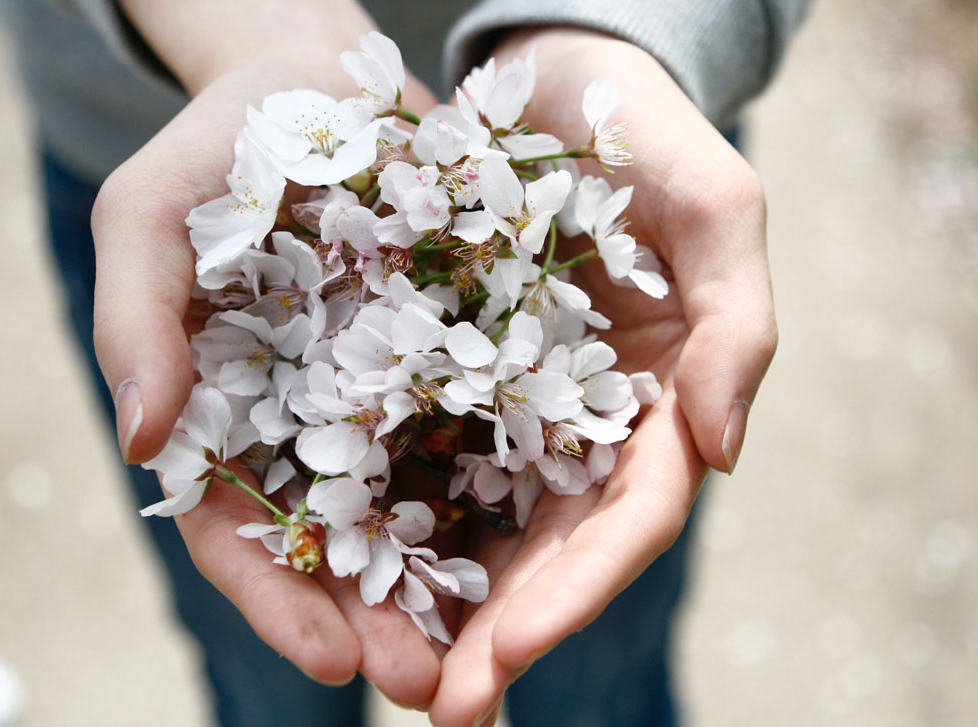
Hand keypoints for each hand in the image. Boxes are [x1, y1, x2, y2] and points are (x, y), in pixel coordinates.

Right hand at [91, 1, 443, 706]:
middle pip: (339, 542)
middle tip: (429, 690)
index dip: (277, 599)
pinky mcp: (456, 351)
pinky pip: (484, 425)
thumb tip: (145, 439)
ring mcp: (386, 392)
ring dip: (454, 584)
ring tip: (500, 649)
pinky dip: (509, 486)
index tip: (331, 661)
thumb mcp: (150, 218)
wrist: (315, 81)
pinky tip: (552, 534)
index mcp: (227, 416)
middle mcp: (310, 421)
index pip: (238, 531)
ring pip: (418, 506)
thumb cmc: (217, 148)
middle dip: (379, 621)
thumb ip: (135, 323)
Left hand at [428, 28, 776, 725]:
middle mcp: (588, 422)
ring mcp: (516, 405)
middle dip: (500, 632)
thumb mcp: (714, 205)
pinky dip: (393, 518)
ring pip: (484, 523)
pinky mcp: (449, 373)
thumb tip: (722, 454)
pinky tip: (349, 570)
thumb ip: (737, 324)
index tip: (508, 653)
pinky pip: (420, 454)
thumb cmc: (643, 134)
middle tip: (437, 706)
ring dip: (441, 604)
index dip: (576, 594)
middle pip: (551, 549)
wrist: (555, 81)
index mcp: (659, 402)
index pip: (628, 522)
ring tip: (384, 671)